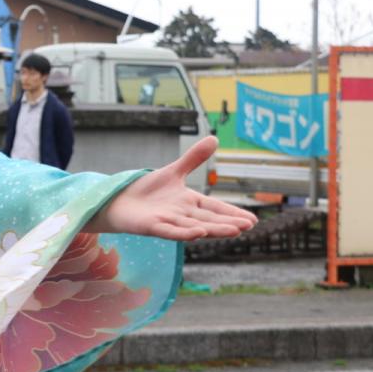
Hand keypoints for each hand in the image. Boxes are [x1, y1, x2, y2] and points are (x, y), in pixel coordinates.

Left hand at [85, 137, 256, 240]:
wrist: (119, 201)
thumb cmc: (148, 191)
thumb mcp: (173, 171)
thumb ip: (193, 158)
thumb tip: (215, 138)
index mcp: (189, 203)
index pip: (215, 208)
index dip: (233, 213)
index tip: (253, 220)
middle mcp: (182, 215)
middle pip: (209, 220)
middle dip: (228, 223)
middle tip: (249, 226)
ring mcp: (167, 221)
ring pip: (194, 227)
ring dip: (214, 229)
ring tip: (234, 231)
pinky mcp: (151, 226)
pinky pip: (169, 231)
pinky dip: (183, 232)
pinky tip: (199, 234)